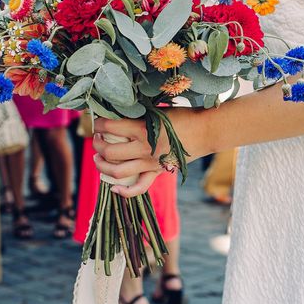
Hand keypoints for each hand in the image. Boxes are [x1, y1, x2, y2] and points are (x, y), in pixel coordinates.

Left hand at [93, 109, 208, 196]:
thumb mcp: (158, 112)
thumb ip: (139, 117)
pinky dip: (124, 192)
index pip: (110, 127)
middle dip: (97, 144)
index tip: (98, 122)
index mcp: (143, 129)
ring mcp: (150, 163)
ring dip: (102, 165)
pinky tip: (114, 188)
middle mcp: (144, 148)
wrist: (206, 131)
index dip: (99, 124)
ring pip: (117, 171)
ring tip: (99, 157)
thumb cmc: (184, 116)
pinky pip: (139, 187)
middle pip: (109, 151)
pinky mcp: (158, 172)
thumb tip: (117, 117)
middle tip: (97, 138)